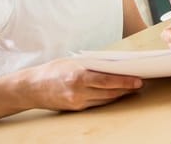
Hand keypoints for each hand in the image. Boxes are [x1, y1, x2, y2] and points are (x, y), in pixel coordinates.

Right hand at [21, 58, 142, 110]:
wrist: (31, 87)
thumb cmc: (53, 70)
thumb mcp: (73, 62)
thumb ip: (92, 65)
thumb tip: (113, 66)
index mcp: (78, 76)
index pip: (107, 80)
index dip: (125, 82)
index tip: (138, 80)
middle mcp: (78, 91)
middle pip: (109, 92)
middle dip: (126, 89)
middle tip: (139, 84)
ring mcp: (77, 102)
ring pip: (105, 100)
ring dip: (119, 94)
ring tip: (131, 88)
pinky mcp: (76, 109)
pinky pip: (97, 104)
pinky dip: (108, 98)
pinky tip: (116, 93)